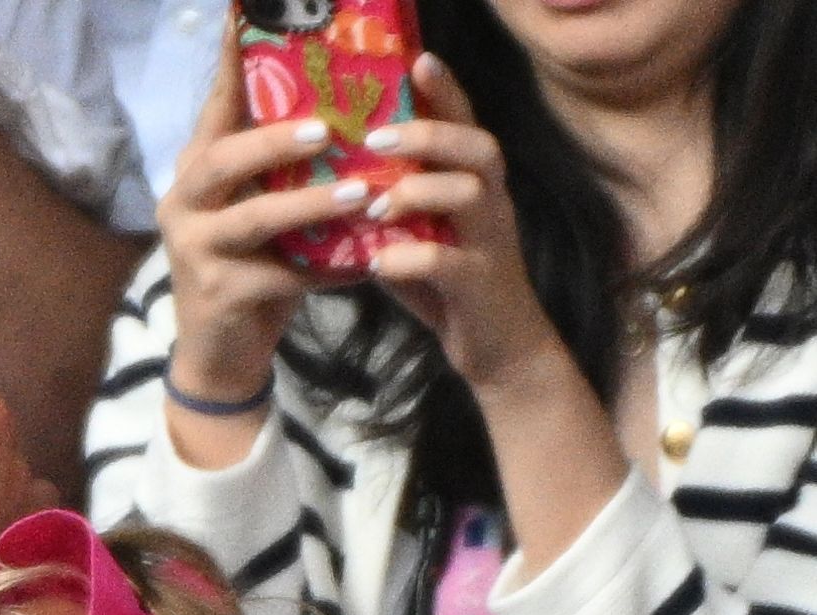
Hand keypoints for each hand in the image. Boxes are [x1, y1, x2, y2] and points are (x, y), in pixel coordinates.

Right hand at [160, 33, 355, 404]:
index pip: (214, 108)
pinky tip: (366, 262)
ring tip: (361, 190)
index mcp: (195, 173)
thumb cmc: (250, 270)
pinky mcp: (218, 294)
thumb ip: (279, 167)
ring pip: (254, 218)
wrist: (222, 356)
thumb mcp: (259, 209)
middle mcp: (183, 205)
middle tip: (327, 127)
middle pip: (221, 160)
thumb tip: (342, 106)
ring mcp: (195, 251)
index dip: (232, 64)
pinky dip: (328, 268)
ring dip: (311, 201)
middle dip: (274, 139)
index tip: (244, 15)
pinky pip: (282, 275)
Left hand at [363, 54, 565, 390]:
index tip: (417, 60)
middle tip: (376, 137)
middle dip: (429, 135)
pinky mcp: (482, 284)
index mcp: (473, 181)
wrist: (494, 347)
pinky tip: (378, 263)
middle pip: (478, 147)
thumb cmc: (443, 281)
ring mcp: (491, 241)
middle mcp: (491, 201)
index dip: (445, 91)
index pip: (464, 123)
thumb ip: (385, 197)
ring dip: (416, 193)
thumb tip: (325, 166)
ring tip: (374, 204)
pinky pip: (449, 262)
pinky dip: (410, 259)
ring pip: (470, 195)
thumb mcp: (412, 230)